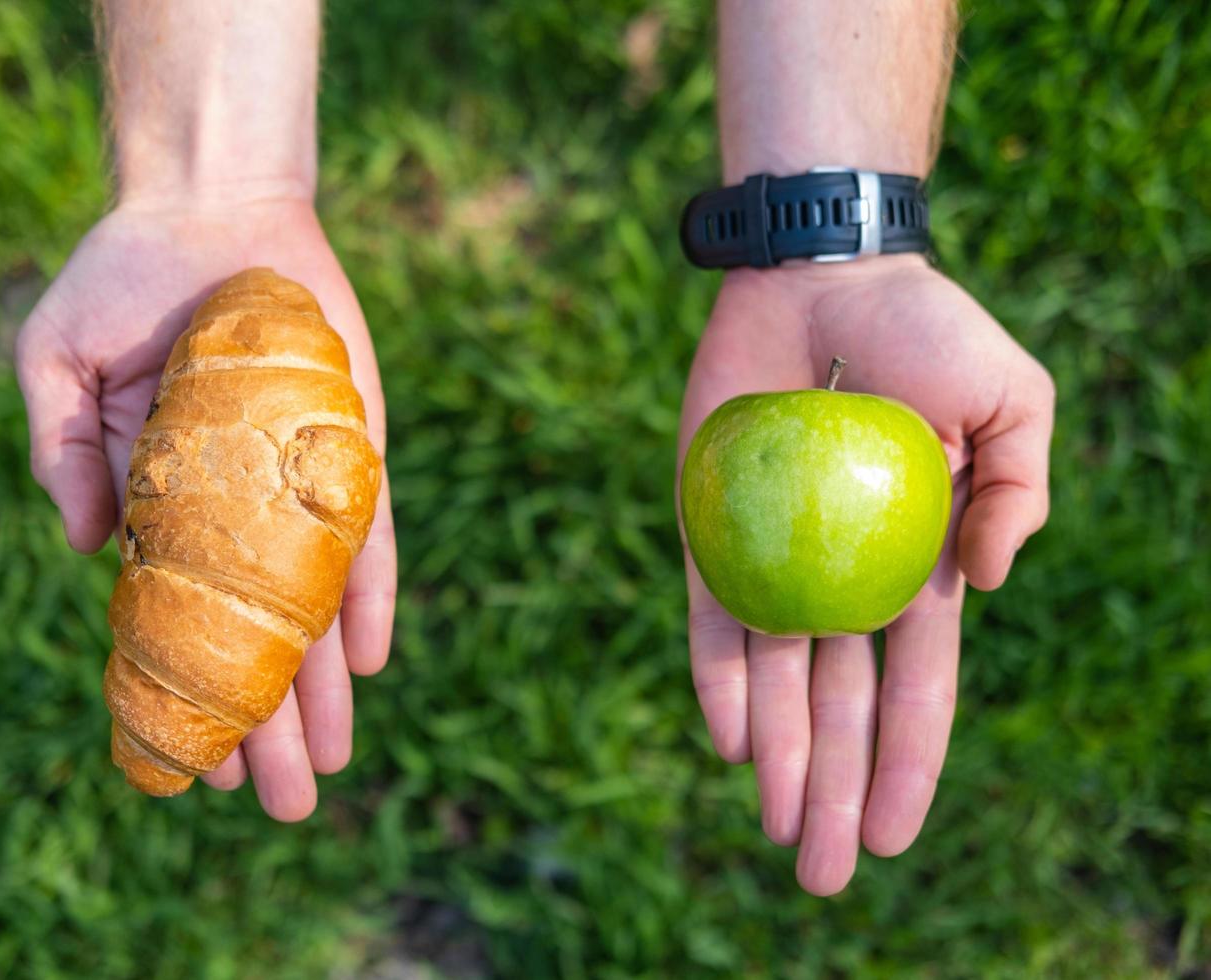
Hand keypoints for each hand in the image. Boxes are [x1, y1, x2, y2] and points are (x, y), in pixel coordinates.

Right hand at [15, 190, 395, 819]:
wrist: (210, 207)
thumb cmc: (121, 278)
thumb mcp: (57, 362)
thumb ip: (61, 454)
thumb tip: (89, 553)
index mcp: (161, 505)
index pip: (178, 626)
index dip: (189, 697)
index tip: (198, 769)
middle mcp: (236, 511)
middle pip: (256, 637)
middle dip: (270, 723)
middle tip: (286, 805)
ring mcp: (297, 484)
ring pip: (314, 606)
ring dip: (323, 688)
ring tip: (333, 765)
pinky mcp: (350, 448)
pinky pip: (368, 534)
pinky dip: (369, 594)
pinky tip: (368, 661)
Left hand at [678, 254, 1053, 893]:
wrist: (819, 273)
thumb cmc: (924, 329)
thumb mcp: (1012, 400)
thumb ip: (1020, 491)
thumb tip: (985, 587)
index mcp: (916, 563)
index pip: (915, 686)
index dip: (906, 764)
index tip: (890, 837)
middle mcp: (840, 576)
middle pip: (838, 705)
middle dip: (833, 791)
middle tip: (817, 875)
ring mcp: (771, 556)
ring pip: (775, 681)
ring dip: (777, 760)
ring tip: (774, 830)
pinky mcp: (709, 527)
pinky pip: (712, 619)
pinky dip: (718, 681)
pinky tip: (727, 743)